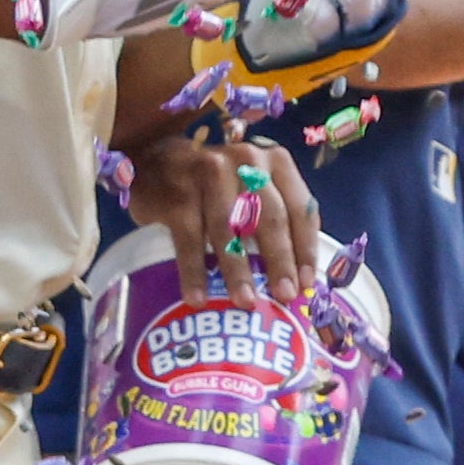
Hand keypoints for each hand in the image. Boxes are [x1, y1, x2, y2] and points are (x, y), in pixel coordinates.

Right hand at [126, 130, 319, 305]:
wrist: (158, 161)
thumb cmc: (218, 184)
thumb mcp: (253, 186)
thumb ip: (275, 217)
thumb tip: (297, 278)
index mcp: (274, 161)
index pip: (300, 208)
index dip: (305, 249)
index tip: (305, 285)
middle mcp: (246, 162)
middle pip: (269, 217)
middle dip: (279, 261)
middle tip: (284, 297)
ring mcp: (209, 174)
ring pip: (230, 230)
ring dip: (238, 271)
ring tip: (246, 303)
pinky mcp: (178, 194)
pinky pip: (189, 239)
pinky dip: (193, 272)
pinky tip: (197, 298)